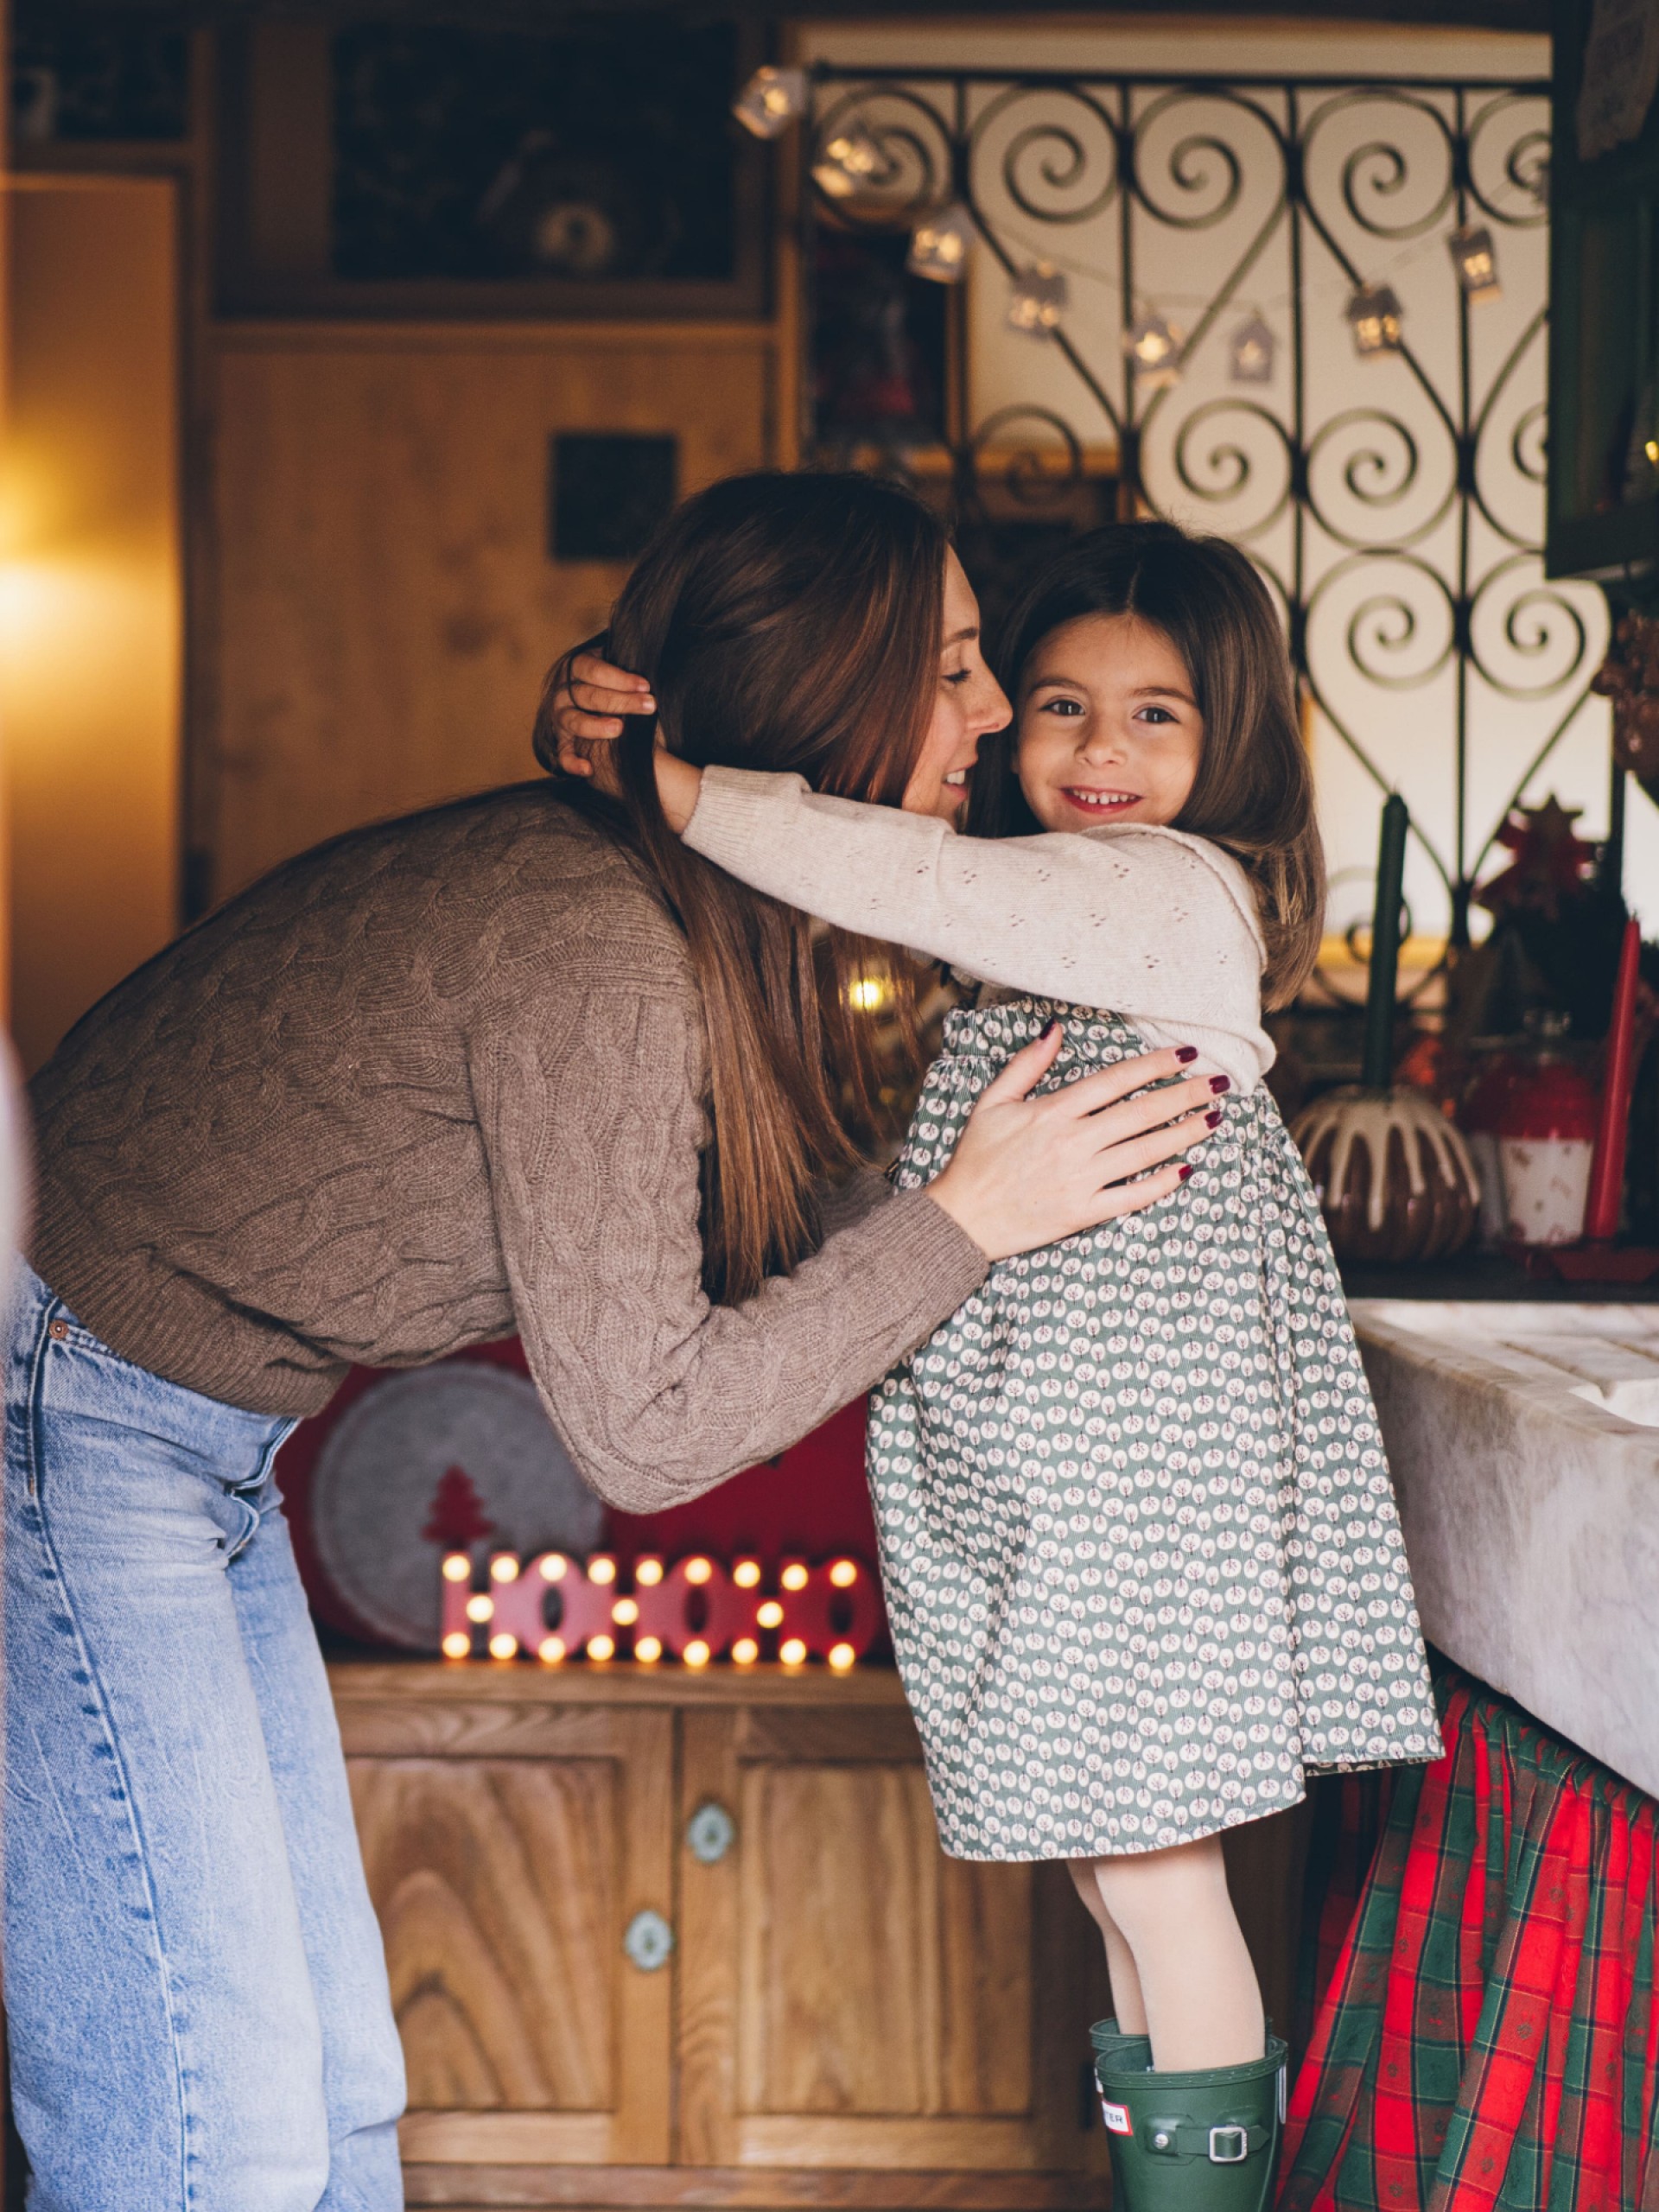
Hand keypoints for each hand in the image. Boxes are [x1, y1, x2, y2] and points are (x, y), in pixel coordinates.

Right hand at [546, 643, 699, 828]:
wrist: (598, 703)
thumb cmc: (616, 685)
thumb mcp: (619, 671)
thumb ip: (628, 670)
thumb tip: (654, 667)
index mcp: (576, 668)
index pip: (593, 669)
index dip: (618, 677)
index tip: (646, 685)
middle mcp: (564, 692)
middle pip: (587, 695)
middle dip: (620, 700)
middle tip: (649, 706)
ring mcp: (561, 718)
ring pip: (574, 721)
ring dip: (596, 726)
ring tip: (619, 729)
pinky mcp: (562, 742)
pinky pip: (563, 754)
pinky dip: (573, 763)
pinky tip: (588, 769)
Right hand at [927, 1030, 1219, 1259]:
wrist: (961, 1218)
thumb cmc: (975, 1158)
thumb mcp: (992, 1102)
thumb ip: (1027, 1065)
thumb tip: (1056, 1030)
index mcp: (1053, 1112)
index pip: (1116, 1081)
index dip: (1156, 1065)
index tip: (1188, 1054)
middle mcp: (1073, 1143)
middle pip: (1142, 1113)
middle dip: (1186, 1095)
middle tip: (1220, 1083)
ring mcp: (1080, 1179)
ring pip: (1145, 1152)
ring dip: (1184, 1133)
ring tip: (1214, 1119)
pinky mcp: (1083, 1212)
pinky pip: (1132, 1197)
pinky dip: (1161, 1184)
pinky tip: (1186, 1170)